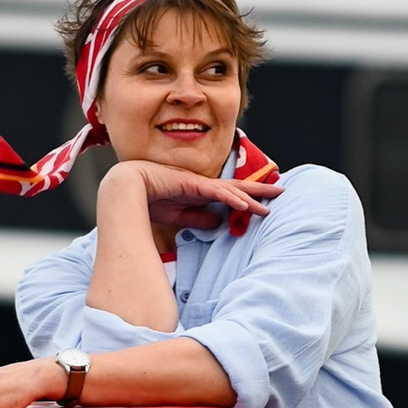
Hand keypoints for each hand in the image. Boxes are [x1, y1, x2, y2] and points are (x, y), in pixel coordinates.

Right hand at [100, 153, 278, 242]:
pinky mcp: (193, 184)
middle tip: (282, 191)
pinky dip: (233, 198)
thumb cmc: (148, 201)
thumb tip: (219, 224)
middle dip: (260, 190)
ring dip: (251, 196)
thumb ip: (198, 220)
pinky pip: (217, 192)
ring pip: (232, 189)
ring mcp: (199, 183)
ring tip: (269, 204)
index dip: (247, 198)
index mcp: (199, 193)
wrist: (126, 190)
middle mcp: (203, 186)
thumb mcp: (179, 217)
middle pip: (238, 187)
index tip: (264, 204)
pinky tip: (246, 205)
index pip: (229, 195)